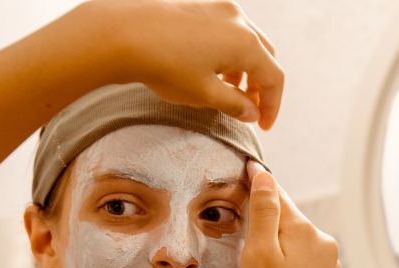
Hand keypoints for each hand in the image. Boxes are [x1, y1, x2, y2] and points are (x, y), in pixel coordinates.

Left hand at [71, 0, 283, 128]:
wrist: (124, 33)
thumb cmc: (164, 65)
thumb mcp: (203, 94)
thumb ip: (234, 105)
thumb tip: (252, 112)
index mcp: (246, 44)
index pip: (274, 77)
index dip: (272, 105)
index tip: (263, 125)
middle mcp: (238, 21)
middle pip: (265, 56)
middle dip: (260, 86)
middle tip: (249, 109)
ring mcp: (219, 9)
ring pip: (247, 42)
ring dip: (245, 69)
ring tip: (230, 92)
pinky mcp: (201, 6)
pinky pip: (228, 31)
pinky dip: (229, 54)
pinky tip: (211, 70)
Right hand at [239, 161, 340, 267]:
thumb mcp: (258, 253)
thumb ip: (262, 211)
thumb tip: (264, 175)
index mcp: (304, 229)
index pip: (278, 195)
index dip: (258, 185)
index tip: (246, 169)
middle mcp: (323, 241)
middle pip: (288, 220)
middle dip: (267, 222)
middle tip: (244, 231)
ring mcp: (330, 264)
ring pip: (297, 242)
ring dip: (280, 245)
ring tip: (260, 266)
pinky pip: (305, 263)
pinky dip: (290, 265)